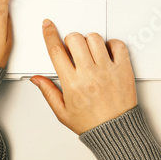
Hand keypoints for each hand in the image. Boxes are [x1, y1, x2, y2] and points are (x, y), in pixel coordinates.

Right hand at [30, 19, 136, 133]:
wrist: (116, 132)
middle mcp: (89, 74)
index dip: (49, 34)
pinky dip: (112, 44)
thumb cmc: (91, 124)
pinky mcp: (123, 69)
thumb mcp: (62, 112)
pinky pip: (117, 44)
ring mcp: (107, 70)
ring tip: (90, 53)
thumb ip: (48, 92)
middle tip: (73, 49)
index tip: (48, 26)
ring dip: (89, 40)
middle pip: (74, 39)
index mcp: (72, 83)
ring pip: (94, 38)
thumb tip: (37, 79)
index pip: (56, 50)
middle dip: (70, 39)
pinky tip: (107, 53)